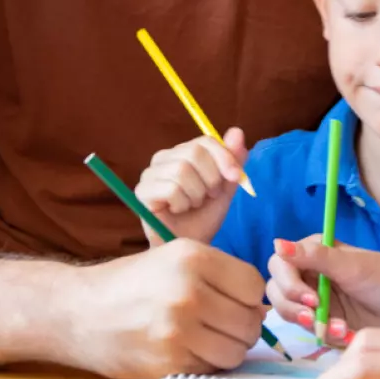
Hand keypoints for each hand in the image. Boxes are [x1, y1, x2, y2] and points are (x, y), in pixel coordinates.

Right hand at [59, 239, 268, 378]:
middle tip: (221, 326)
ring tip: (205, 340)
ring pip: (235, 350)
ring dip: (226, 350)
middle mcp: (188, 290)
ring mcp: (178, 328)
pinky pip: (210, 368)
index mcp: (191, 256)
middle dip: (241, 328)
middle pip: (249, 321)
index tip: (233, 302)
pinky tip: (185, 351)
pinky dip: (205, 364)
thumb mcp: (170, 258)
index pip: (253, 286)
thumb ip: (216, 275)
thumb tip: (261, 307)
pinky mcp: (169, 360)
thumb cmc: (127, 284)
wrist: (76, 312)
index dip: (248, 299)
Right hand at [134, 127, 249, 243]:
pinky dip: (182, 204)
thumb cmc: (204, 218)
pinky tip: (179, 211)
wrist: (189, 247)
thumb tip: (237, 131)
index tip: (235, 177)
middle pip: (194, 153)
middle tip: (210, 196)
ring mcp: (150, 174)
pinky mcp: (142, 192)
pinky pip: (171, 189)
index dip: (224, 157)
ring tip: (193, 205)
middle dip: (211, 178)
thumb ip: (231, 161)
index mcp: (182, 152)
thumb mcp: (225, 188)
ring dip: (196, 194)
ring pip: (182, 171)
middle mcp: (163, 158)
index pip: (205, 141)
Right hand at [269, 236, 379, 333]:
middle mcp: (313, 276)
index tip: (308, 297)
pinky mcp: (328, 323)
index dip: (288, 283)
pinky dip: (326, 335)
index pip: (280, 265)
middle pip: (278, 292)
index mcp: (316, 254)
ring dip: (311, 323)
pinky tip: (347, 334)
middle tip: (314, 316)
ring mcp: (320, 301)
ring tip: (339, 328)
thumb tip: (278, 242)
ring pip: (292, 315)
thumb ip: (314, 256)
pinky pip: (312, 332)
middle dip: (292, 308)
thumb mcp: (352, 265)